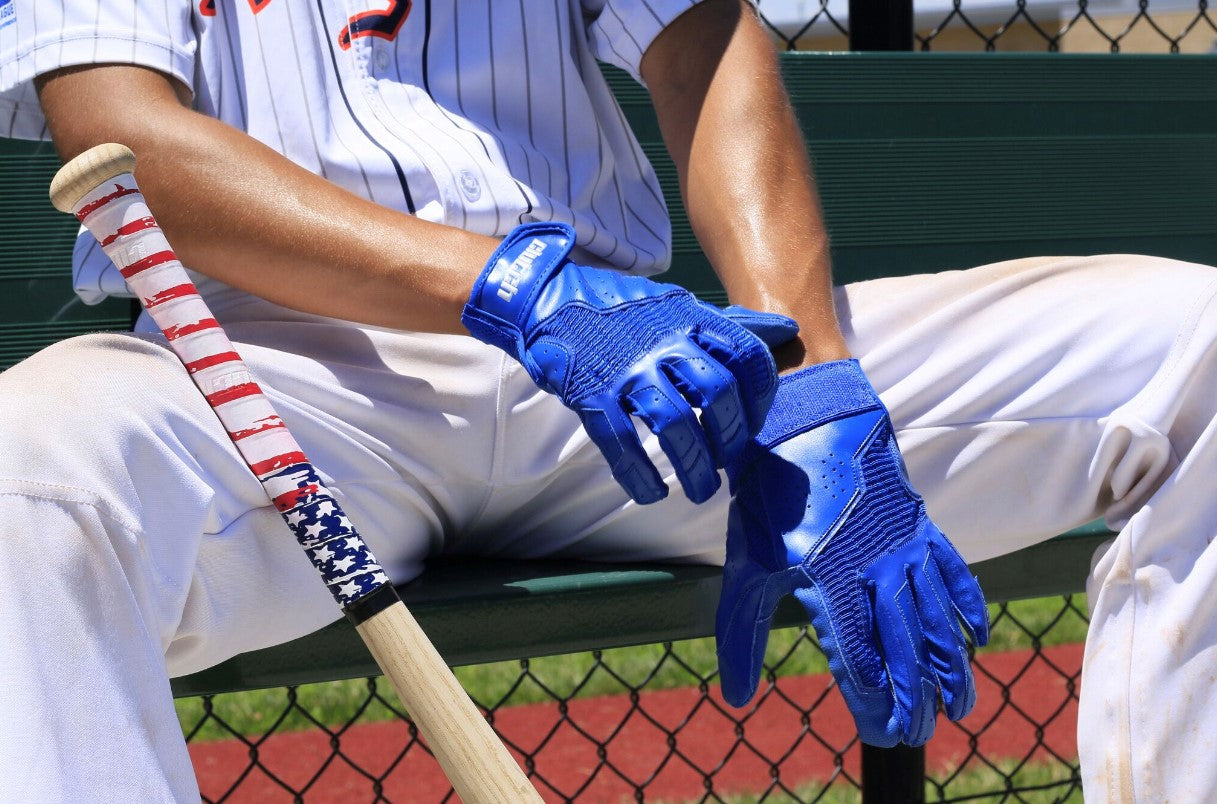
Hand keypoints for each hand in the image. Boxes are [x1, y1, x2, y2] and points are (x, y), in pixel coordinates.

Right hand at [463, 221, 796, 504]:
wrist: (550, 300)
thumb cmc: (627, 313)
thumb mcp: (682, 307)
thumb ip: (733, 325)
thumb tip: (788, 330)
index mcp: (690, 320)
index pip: (746, 357)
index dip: (761, 397)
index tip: (756, 424)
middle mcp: (663, 342)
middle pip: (716, 393)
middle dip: (732, 437)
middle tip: (731, 464)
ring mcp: (626, 370)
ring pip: (673, 424)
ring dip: (695, 467)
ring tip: (703, 491)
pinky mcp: (591, 394)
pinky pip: (620, 443)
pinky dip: (639, 475)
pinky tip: (652, 493)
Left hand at [715, 359, 988, 745]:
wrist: (806, 417)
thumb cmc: (769, 494)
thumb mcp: (746, 562)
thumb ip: (740, 632)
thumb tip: (737, 696)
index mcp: (827, 581)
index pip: (857, 659)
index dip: (871, 701)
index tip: (881, 732)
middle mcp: (873, 568)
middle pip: (903, 648)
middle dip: (914, 696)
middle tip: (919, 734)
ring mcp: (903, 545)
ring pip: (935, 618)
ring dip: (948, 665)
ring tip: (959, 705)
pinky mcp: (919, 524)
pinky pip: (952, 572)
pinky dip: (965, 606)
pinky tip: (975, 638)